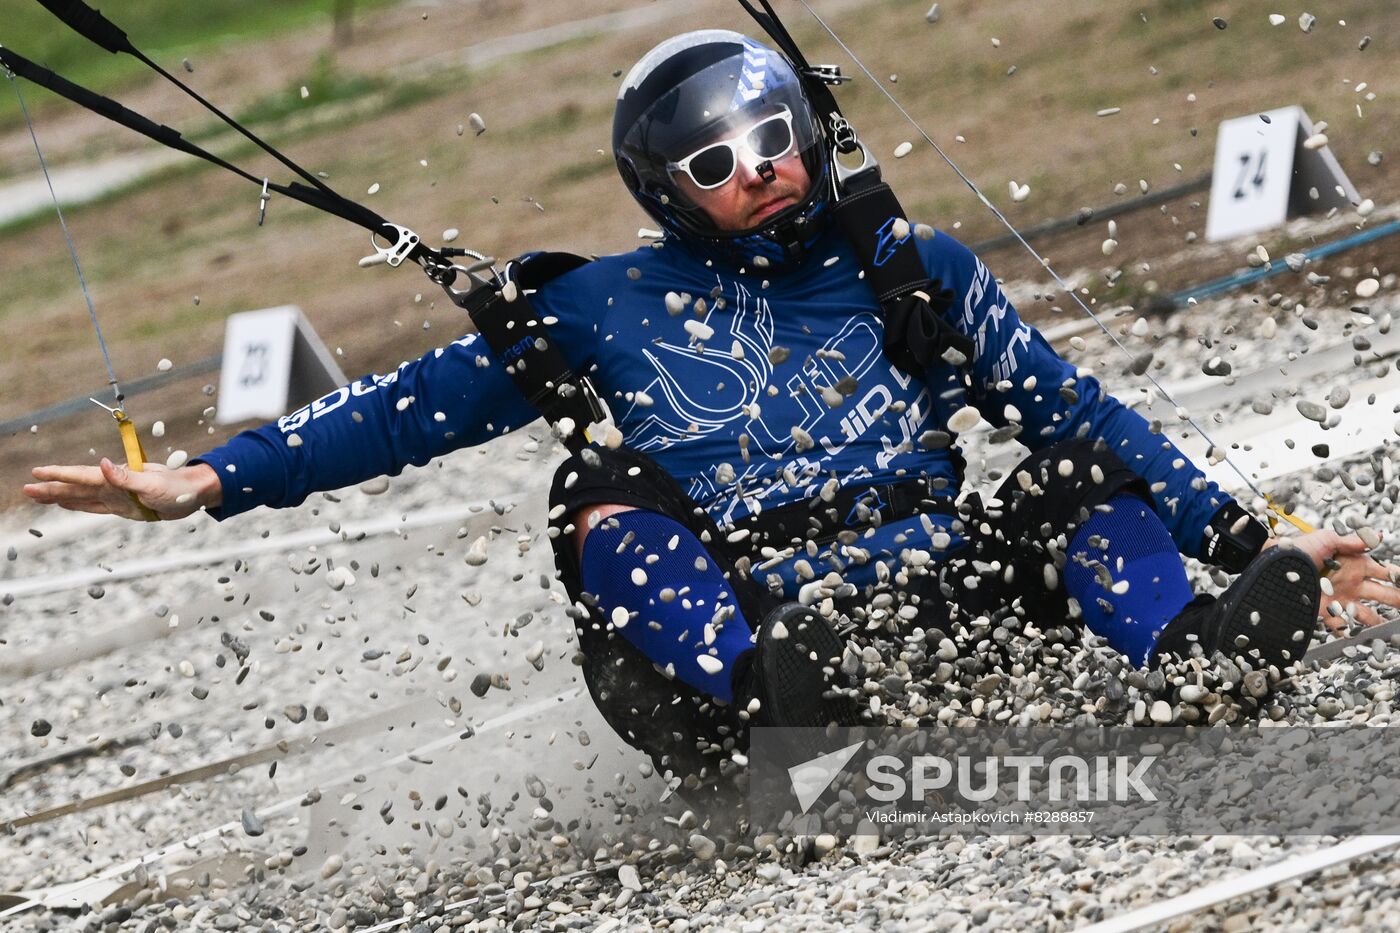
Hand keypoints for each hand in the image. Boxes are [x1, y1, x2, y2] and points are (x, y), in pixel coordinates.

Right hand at [23, 459, 221, 521]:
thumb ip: (126, 477)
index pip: (82, 476)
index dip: (60, 475)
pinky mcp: (121, 506)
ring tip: (36, 495)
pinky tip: (64, 504)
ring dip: (58, 496)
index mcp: (116, 477)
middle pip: (74, 487)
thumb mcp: (152, 483)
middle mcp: (111, 485)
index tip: (38, 473)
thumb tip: (102, 463)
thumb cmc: (177, 487)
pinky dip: (76, 505)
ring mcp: (115, 496)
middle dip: (50, 488)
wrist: (193, 494)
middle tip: (25, 488)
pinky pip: (93, 506)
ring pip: (79, 497)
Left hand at [1266, 530, 1399, 630]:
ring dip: (1380, 621)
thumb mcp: (1326, 539)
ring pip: (1367, 613)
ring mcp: (1339, 598)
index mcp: (1355, 564)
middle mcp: (1351, 583)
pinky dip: (1353, 632)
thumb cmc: (1297, 548)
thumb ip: (1352, 540)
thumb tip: (1380, 535)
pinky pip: (1342, 625)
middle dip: (1398, 601)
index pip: (1385, 573)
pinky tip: (1366, 638)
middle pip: (1383, 595)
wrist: (1270, 565)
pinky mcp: (1324, 611)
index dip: (1399, 578)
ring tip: (1394, 630)